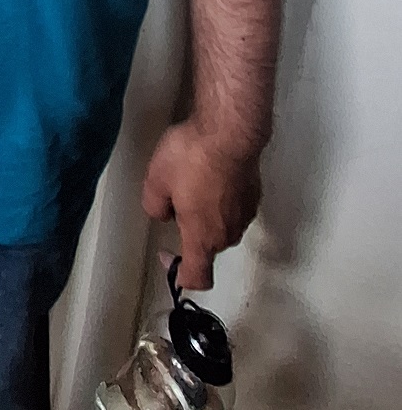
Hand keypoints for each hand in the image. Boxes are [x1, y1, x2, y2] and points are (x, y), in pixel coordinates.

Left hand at [141, 120, 261, 288]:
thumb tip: (165, 213)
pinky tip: (210, 172)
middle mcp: (228, 233)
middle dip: (189, 230)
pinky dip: (222, 197)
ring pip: (221, 225)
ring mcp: (245, 214)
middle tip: (174, 199)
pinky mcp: (254, 194)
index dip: (179, 275)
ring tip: (192, 179)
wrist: (230, 131)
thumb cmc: (192, 158)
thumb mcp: (156, 181)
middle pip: (207, 247)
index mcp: (202, 238)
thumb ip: (155, 207)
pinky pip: (233, 206)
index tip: (167, 257)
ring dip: (207, 212)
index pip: (197, 277)